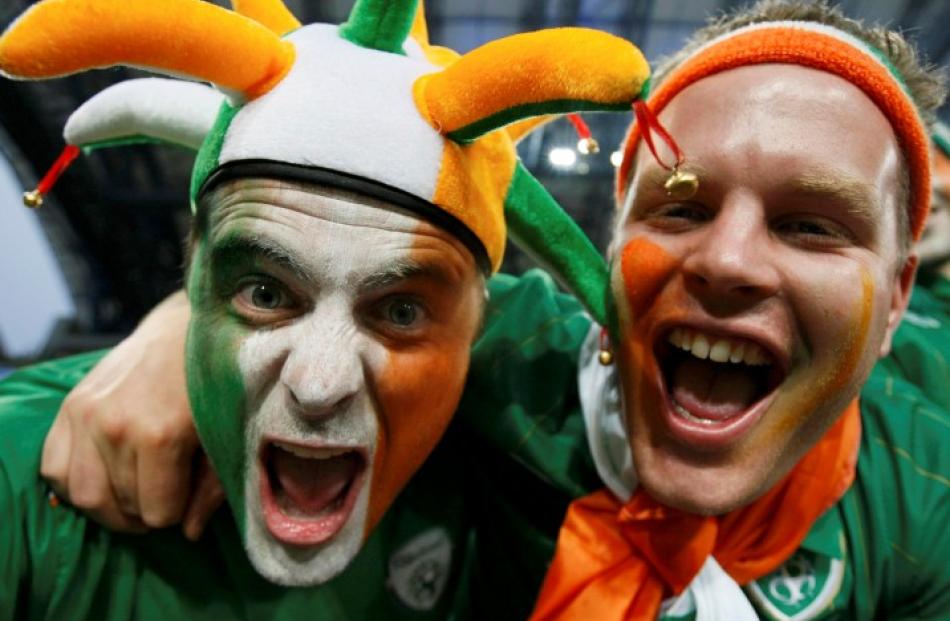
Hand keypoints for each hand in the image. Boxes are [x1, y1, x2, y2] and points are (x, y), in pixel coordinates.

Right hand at [41, 291, 223, 538]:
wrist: (187, 330)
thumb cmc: (216, 385)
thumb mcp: (225, 437)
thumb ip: (210, 489)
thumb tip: (189, 534)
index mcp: (160, 435)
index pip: (157, 513)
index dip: (176, 511)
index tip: (188, 493)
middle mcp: (114, 426)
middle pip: (121, 508)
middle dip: (147, 511)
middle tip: (164, 495)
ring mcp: (86, 414)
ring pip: (84, 496)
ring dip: (111, 505)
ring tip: (135, 492)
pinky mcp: (70, 406)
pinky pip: (55, 468)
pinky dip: (76, 481)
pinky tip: (105, 474)